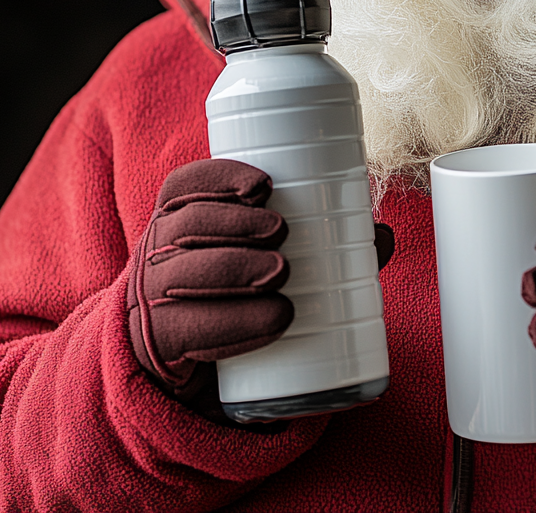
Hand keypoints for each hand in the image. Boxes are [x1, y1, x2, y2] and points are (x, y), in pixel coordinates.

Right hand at [126, 159, 396, 413]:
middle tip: (281, 231)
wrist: (182, 358)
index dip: (220, 178)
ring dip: (235, 268)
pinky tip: (274, 320)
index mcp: (177, 217)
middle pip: (186, 225)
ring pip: (183, 273)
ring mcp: (152, 296)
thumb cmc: (230, 289)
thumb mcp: (256, 256)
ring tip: (281, 272)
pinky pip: (188, 330)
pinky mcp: (160, 342)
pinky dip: (236, 324)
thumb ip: (320, 244)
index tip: (264, 185)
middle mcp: (157, 249)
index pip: (184, 184)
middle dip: (235, 224)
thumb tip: (382, 235)